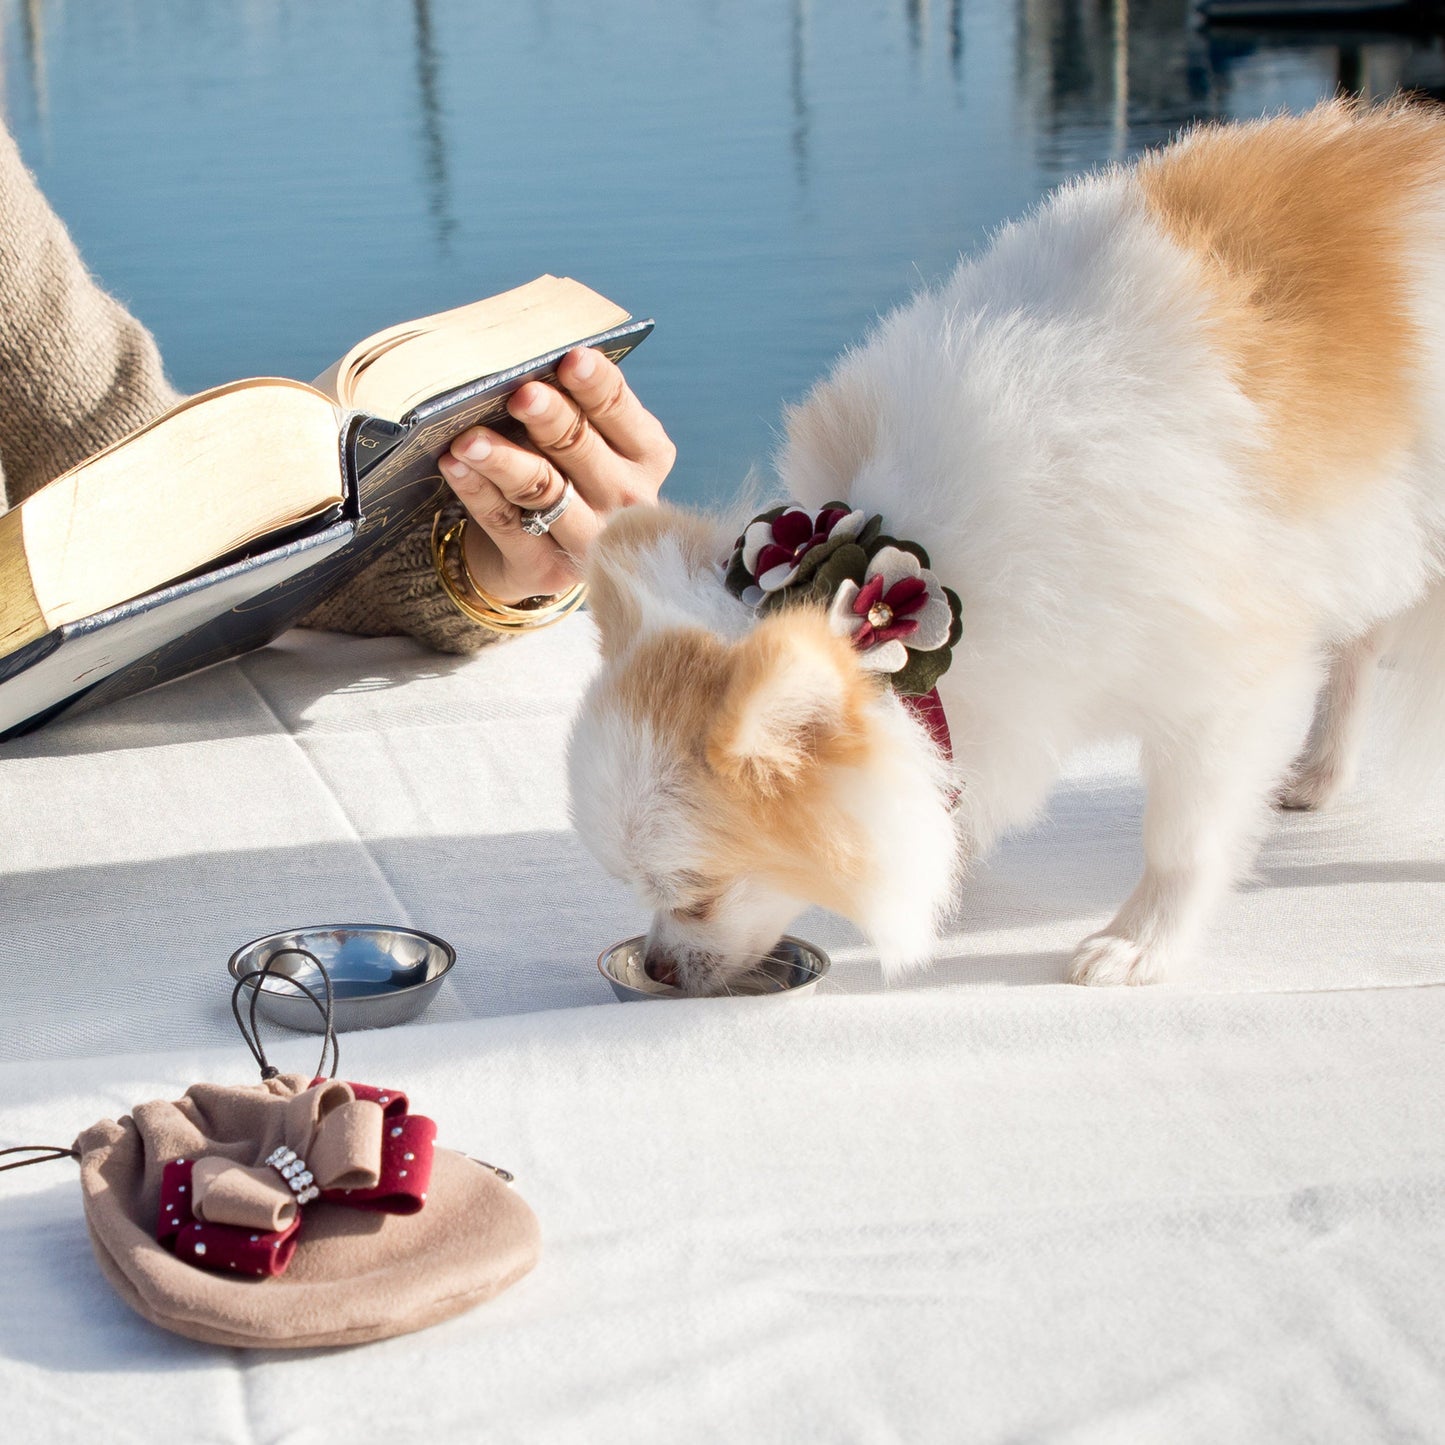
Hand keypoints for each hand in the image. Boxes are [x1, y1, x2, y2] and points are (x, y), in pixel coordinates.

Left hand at [437, 346, 674, 604]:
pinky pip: (504, 522)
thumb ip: (569, 404)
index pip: (620, 410)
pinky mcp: (544, 568)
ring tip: (470, 437)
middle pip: (582, 450)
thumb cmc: (562, 469)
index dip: (596, 383)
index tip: (571, 357)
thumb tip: (523, 366)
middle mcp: (627, 500)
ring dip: (504, 461)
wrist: (542, 549)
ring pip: (543, 490)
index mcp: (645, 454)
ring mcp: (589, 538)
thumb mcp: (582, 435)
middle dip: (551, 419)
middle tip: (521, 395)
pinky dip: (476, 491)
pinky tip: (454, 463)